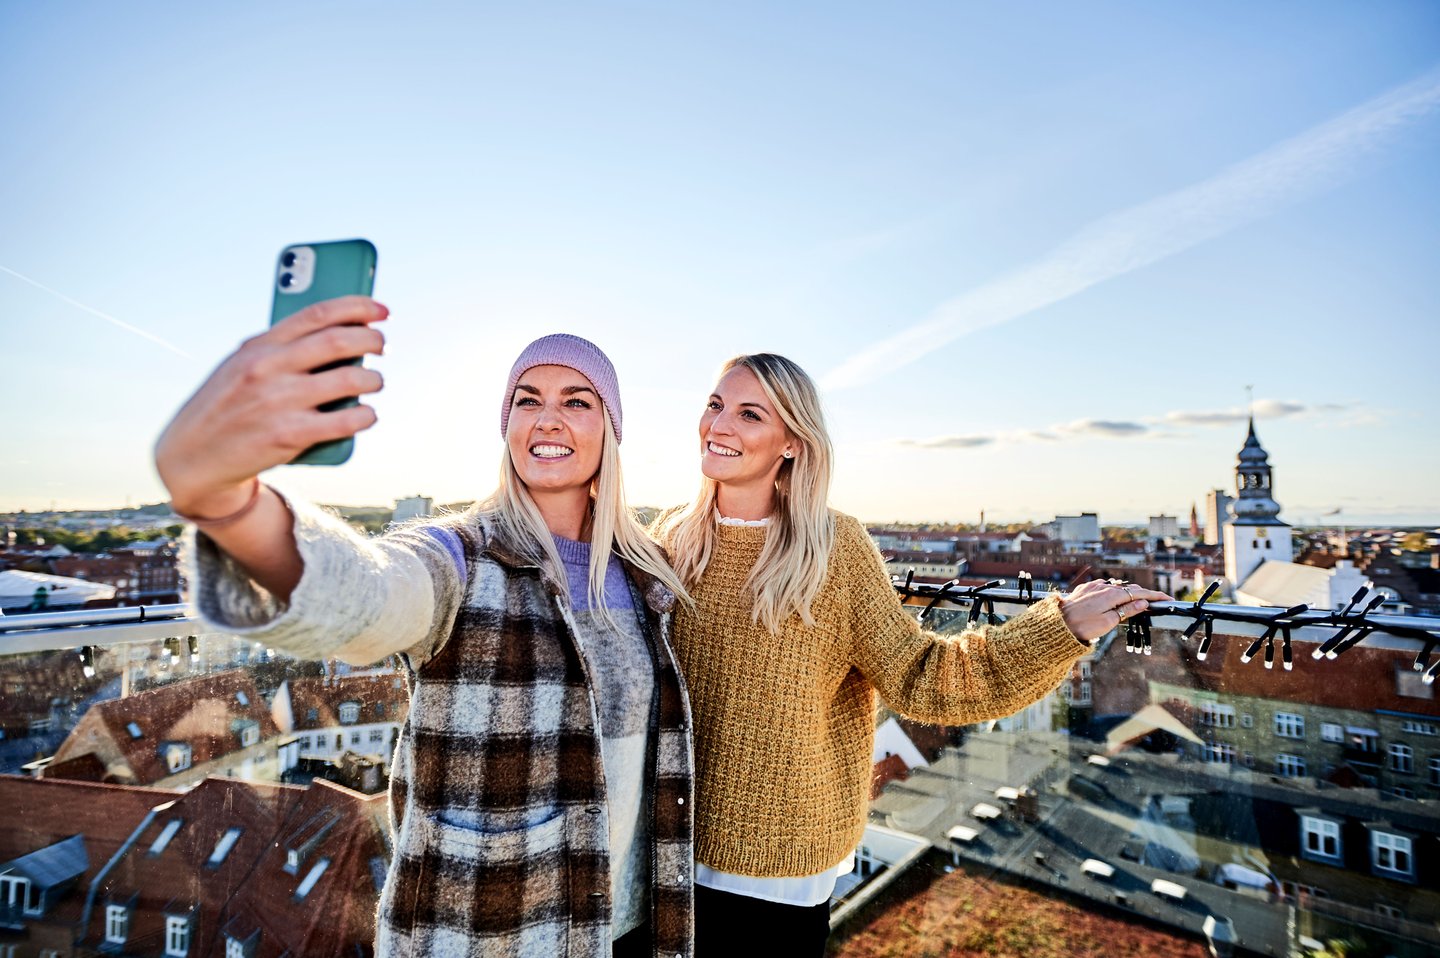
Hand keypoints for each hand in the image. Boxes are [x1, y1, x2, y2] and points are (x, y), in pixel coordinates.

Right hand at [155, 296, 387, 517]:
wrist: (193, 455)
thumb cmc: (229, 405)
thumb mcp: (242, 365)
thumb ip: (280, 349)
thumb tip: (339, 334)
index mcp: (259, 346)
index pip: (317, 313)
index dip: (357, 306)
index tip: (380, 309)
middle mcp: (269, 368)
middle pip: (339, 341)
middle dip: (373, 340)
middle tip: (382, 346)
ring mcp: (280, 401)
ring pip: (351, 380)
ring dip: (374, 379)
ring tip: (375, 381)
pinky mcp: (289, 435)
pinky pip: (346, 421)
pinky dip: (366, 416)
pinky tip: (367, 414)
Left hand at [1057, 579, 1171, 642]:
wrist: (1055, 624)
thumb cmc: (1082, 626)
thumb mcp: (1108, 621)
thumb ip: (1127, 610)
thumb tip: (1143, 601)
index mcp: (1112, 595)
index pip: (1139, 593)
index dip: (1155, 596)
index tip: (1168, 599)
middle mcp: (1103, 587)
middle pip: (1129, 589)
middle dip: (1144, 594)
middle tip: (1156, 601)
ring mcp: (1092, 587)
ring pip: (1116, 588)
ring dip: (1128, 593)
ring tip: (1138, 600)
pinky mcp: (1083, 590)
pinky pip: (1103, 588)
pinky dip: (1113, 592)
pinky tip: (1114, 597)